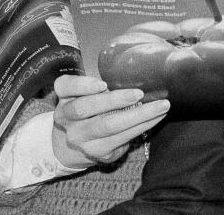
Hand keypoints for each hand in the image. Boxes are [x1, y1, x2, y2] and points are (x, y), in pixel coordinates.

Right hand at [51, 74, 169, 167]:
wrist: (79, 142)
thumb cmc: (90, 106)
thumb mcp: (86, 91)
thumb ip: (100, 83)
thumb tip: (137, 72)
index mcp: (63, 96)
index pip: (65, 86)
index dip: (83, 85)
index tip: (103, 84)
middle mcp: (66, 118)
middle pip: (86, 108)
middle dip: (115, 100)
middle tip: (139, 93)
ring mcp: (80, 137)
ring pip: (109, 126)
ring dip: (138, 115)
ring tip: (160, 106)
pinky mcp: (97, 151)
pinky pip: (123, 137)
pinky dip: (143, 126)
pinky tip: (157, 117)